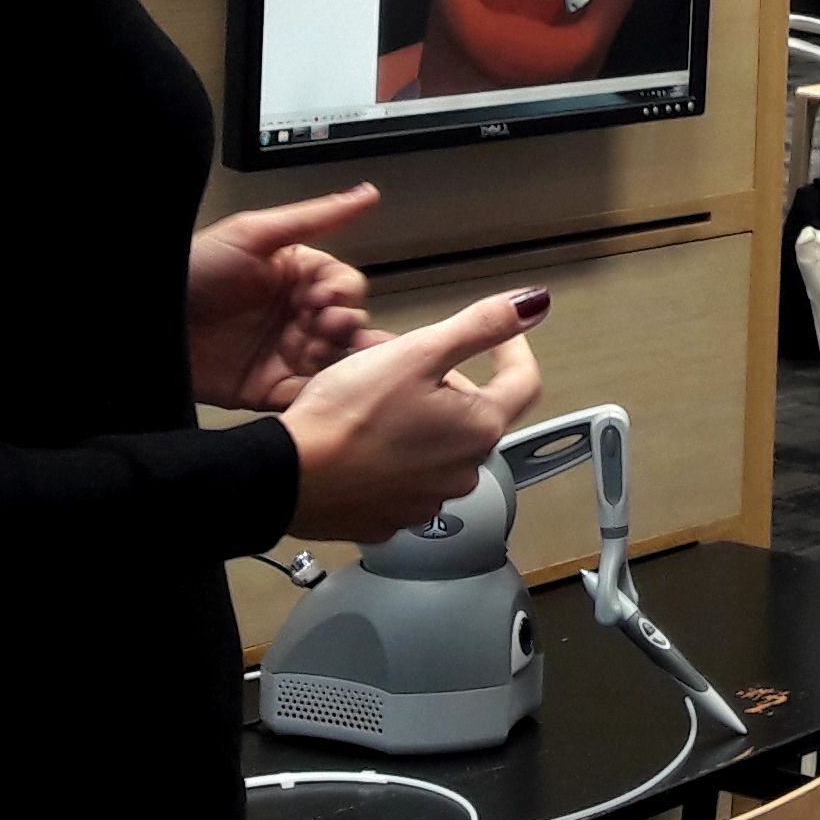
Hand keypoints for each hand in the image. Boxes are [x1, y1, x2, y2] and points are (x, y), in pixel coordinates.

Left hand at [190, 185, 382, 411]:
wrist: (143, 322)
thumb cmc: (192, 270)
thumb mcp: (253, 234)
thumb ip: (314, 217)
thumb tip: (365, 194)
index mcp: (295, 277)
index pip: (343, 285)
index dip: (343, 293)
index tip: (326, 298)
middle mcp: (293, 314)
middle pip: (345, 323)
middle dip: (345, 325)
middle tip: (324, 327)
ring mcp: (282, 353)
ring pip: (334, 359)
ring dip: (339, 358)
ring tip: (319, 353)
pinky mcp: (267, 387)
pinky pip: (305, 392)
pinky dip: (319, 391)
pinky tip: (320, 383)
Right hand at [280, 287, 548, 540]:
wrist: (289, 478)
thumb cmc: (346, 418)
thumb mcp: (417, 353)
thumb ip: (480, 326)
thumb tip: (531, 305)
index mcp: (479, 430)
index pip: (523, 382)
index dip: (511, 347)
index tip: (498, 332)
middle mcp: (463, 471)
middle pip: (471, 411)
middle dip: (444, 377)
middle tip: (400, 357)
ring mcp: (428, 499)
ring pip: (435, 441)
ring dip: (415, 412)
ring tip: (371, 392)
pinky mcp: (391, 515)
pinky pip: (404, 472)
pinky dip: (391, 448)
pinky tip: (360, 434)